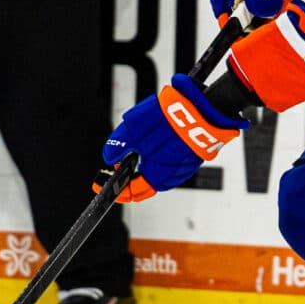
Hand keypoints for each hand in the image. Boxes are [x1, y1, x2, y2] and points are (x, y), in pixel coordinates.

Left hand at [100, 74, 241, 202]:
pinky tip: (157, 138)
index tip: (102, 182)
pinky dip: (159, 155)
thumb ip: (118, 146)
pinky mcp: (191, 155)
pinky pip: (171, 161)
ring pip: (158, 171)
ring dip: (145, 162)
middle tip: (119, 160)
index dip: (114, 188)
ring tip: (138, 144)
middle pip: (144, 183)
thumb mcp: (132, 131)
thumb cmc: (171, 123)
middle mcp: (171, 177)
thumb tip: (109, 156)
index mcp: (155, 178)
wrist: (202, 111)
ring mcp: (183, 166)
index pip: (130, 193)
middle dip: (130, 174)